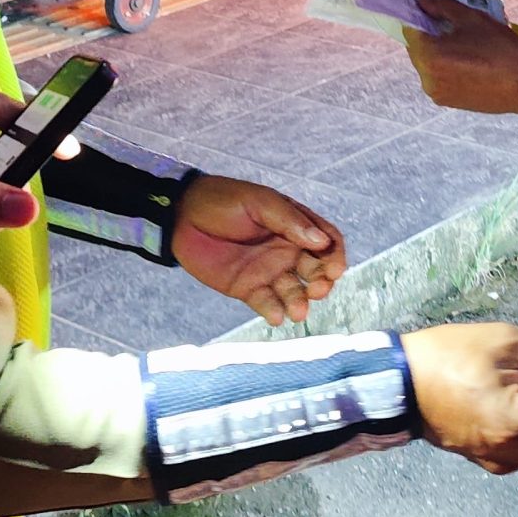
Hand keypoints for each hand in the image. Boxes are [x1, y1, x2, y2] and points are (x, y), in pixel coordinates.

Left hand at [170, 175, 346, 324]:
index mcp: (295, 225)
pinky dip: (275, 312)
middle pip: (317, 271)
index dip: (336, 256)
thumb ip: (289, 220)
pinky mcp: (248, 288)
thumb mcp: (259, 202)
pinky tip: (276, 316)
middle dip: (323, 282)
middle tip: (318, 288)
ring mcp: (269, 271)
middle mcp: (287, 250)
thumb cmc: (223, 200)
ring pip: (294, 292)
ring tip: (298, 310)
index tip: (335, 268)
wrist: (182, 215)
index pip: (327, 242)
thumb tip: (321, 241)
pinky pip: (267, 304)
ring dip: (300, 302)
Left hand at [403, 0, 517, 122]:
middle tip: (450, 25)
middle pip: (417, 49)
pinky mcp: (448, 103)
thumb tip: (423, 0)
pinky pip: (438, 78)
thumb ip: (442, 7)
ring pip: (427, 65)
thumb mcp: (472, 19)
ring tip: (462, 44)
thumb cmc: (501, 48)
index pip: (410, 30)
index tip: (430, 8)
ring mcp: (437, 93)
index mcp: (429, 56)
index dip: (418, 16)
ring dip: (437, 52)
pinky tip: (467, 61)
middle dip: (428, 35)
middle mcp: (426, 78)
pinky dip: (445, 68)